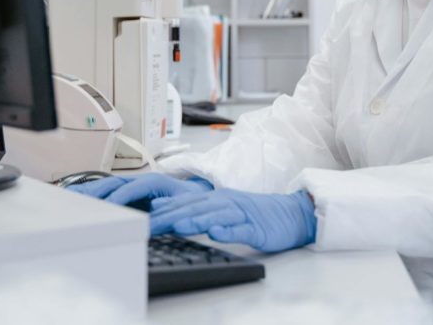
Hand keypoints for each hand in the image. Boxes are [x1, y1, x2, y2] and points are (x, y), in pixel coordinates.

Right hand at [68, 173, 211, 206]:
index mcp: (155, 181)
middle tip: (78, 202)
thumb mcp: (182, 207)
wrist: (195, 194)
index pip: (132, 189)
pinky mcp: (128, 194)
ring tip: (70, 198)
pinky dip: (92, 194)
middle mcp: (141, 180)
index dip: (118, 198)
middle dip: (96, 193)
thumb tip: (149, 222)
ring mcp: (133, 186)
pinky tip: (77, 198)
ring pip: (108, 186)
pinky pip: (108, 192)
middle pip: (114, 184)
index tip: (106, 209)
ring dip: (90, 192)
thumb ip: (166, 214)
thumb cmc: (190, 200)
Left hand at [149, 188, 316, 252]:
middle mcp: (226, 202)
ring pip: (216, 216)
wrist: (291, 213)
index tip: (141, 218)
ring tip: (178, 226)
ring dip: (196, 221)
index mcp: (215, 198)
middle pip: (195, 208)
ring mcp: (242, 214)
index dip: (163, 210)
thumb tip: (161, 208)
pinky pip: (242, 229)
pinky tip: (217, 234)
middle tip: (150, 226)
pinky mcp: (257, 228)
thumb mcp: (221, 207)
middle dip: (171, 217)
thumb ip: (193, 207)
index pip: (184, 203)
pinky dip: (229, 231)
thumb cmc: (254, 213)